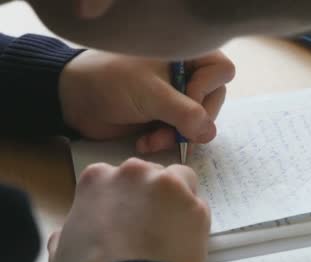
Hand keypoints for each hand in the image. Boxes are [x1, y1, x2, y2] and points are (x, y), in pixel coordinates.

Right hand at [47, 158, 210, 261]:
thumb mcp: (61, 250)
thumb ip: (71, 230)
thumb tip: (74, 233)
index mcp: (98, 179)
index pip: (115, 178)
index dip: (122, 199)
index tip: (124, 217)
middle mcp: (135, 173)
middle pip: (150, 174)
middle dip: (151, 195)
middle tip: (150, 226)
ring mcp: (169, 187)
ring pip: (181, 181)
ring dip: (177, 199)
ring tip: (171, 231)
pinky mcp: (196, 207)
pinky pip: (198, 208)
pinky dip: (193, 222)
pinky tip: (182, 245)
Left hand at [59, 50, 234, 152]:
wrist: (74, 100)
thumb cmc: (109, 83)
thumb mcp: (151, 94)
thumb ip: (185, 113)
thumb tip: (210, 133)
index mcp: (185, 55)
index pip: (221, 71)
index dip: (207, 89)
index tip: (185, 100)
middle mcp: (186, 73)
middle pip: (213, 100)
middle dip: (190, 120)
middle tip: (172, 130)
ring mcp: (177, 96)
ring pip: (199, 121)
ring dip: (177, 135)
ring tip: (152, 139)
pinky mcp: (166, 116)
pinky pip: (182, 133)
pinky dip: (166, 141)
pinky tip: (146, 142)